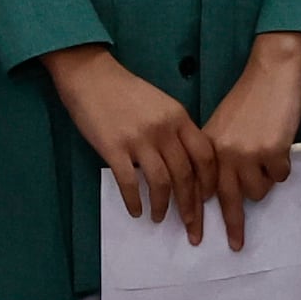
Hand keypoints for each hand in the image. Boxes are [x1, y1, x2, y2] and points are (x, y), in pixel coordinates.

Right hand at [43, 47, 213, 232]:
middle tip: (190, 224)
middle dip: (190, 205)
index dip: (209, 181)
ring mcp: (138, 139)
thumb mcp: (161, 104)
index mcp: (179, 117)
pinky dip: (134, 201)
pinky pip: (129, 182)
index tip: (208, 199)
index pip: (205, 155)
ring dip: (162, 206)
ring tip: (159, 218)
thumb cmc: (126, 91)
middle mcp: (163, 129)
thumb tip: (186, 163)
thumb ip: (175, 130)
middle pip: (185, 174)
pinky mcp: (113, 147)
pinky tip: (136, 211)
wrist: (91, 75)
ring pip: (160, 182)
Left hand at [199, 33, 300, 249]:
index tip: (197, 234)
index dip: (201, 212)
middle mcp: (223, 152)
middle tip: (235, 246)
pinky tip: (279, 144)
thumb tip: (220, 188)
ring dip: (265, 179)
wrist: (271, 72)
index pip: (202, 187)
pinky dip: (282, 166)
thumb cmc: (249, 98)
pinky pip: (279, 176)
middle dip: (233, 226)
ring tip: (268, 153)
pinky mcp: (271, 151)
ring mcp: (247, 153)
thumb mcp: (223, 125)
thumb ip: (218, 154)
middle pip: (228, 200)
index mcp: (207, 146)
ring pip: (258, 190)